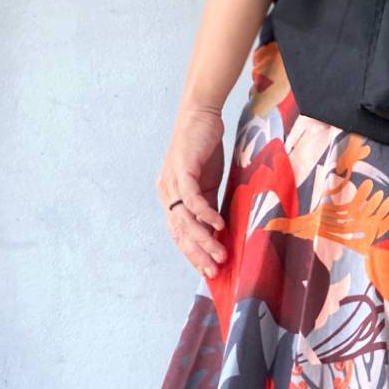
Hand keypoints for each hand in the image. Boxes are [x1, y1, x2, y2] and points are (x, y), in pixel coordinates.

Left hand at [156, 106, 228, 277]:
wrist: (200, 116)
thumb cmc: (204, 149)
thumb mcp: (208, 184)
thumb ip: (209, 206)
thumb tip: (218, 231)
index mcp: (171, 197)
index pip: (179, 233)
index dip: (192, 253)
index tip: (208, 271)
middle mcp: (166, 192)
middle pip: (180, 232)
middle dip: (198, 254)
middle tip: (215, 271)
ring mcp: (172, 182)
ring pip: (186, 220)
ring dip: (205, 239)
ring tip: (221, 254)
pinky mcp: (183, 170)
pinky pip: (193, 199)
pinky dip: (206, 214)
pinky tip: (219, 225)